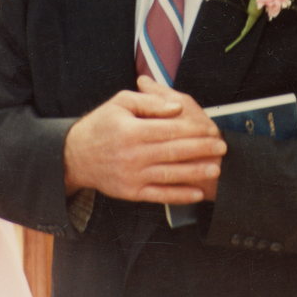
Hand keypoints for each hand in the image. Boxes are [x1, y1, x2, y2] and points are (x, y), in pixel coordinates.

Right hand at [63, 85, 225, 204]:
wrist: (75, 156)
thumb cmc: (101, 124)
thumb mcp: (120, 102)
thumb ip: (150, 101)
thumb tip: (176, 107)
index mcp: (131, 131)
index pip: (169, 129)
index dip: (193, 129)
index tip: (210, 128)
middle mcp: (132, 155)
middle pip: (173, 151)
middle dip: (201, 149)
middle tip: (221, 146)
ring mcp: (132, 176)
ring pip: (170, 174)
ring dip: (196, 172)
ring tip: (216, 168)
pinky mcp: (132, 192)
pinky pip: (159, 195)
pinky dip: (179, 195)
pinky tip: (196, 192)